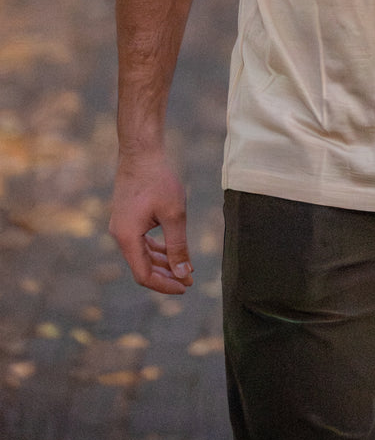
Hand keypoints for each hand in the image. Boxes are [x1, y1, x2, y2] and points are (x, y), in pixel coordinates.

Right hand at [109, 151, 193, 294]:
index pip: (144, 275)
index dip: (165, 285)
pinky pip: (140, 242)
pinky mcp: (127, 218)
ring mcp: (121, 226)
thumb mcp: (174, 214)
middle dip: (166, 276)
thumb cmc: (158, 179)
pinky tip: (171, 250)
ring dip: (162, 263)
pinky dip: (156, 249)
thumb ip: (178, 246)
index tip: (185, 287)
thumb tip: (183, 274)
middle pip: (142, 267)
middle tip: (189, 280)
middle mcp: (119, 235)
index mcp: (127, 238)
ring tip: (184, 268)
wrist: (141, 152)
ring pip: (142, 255)